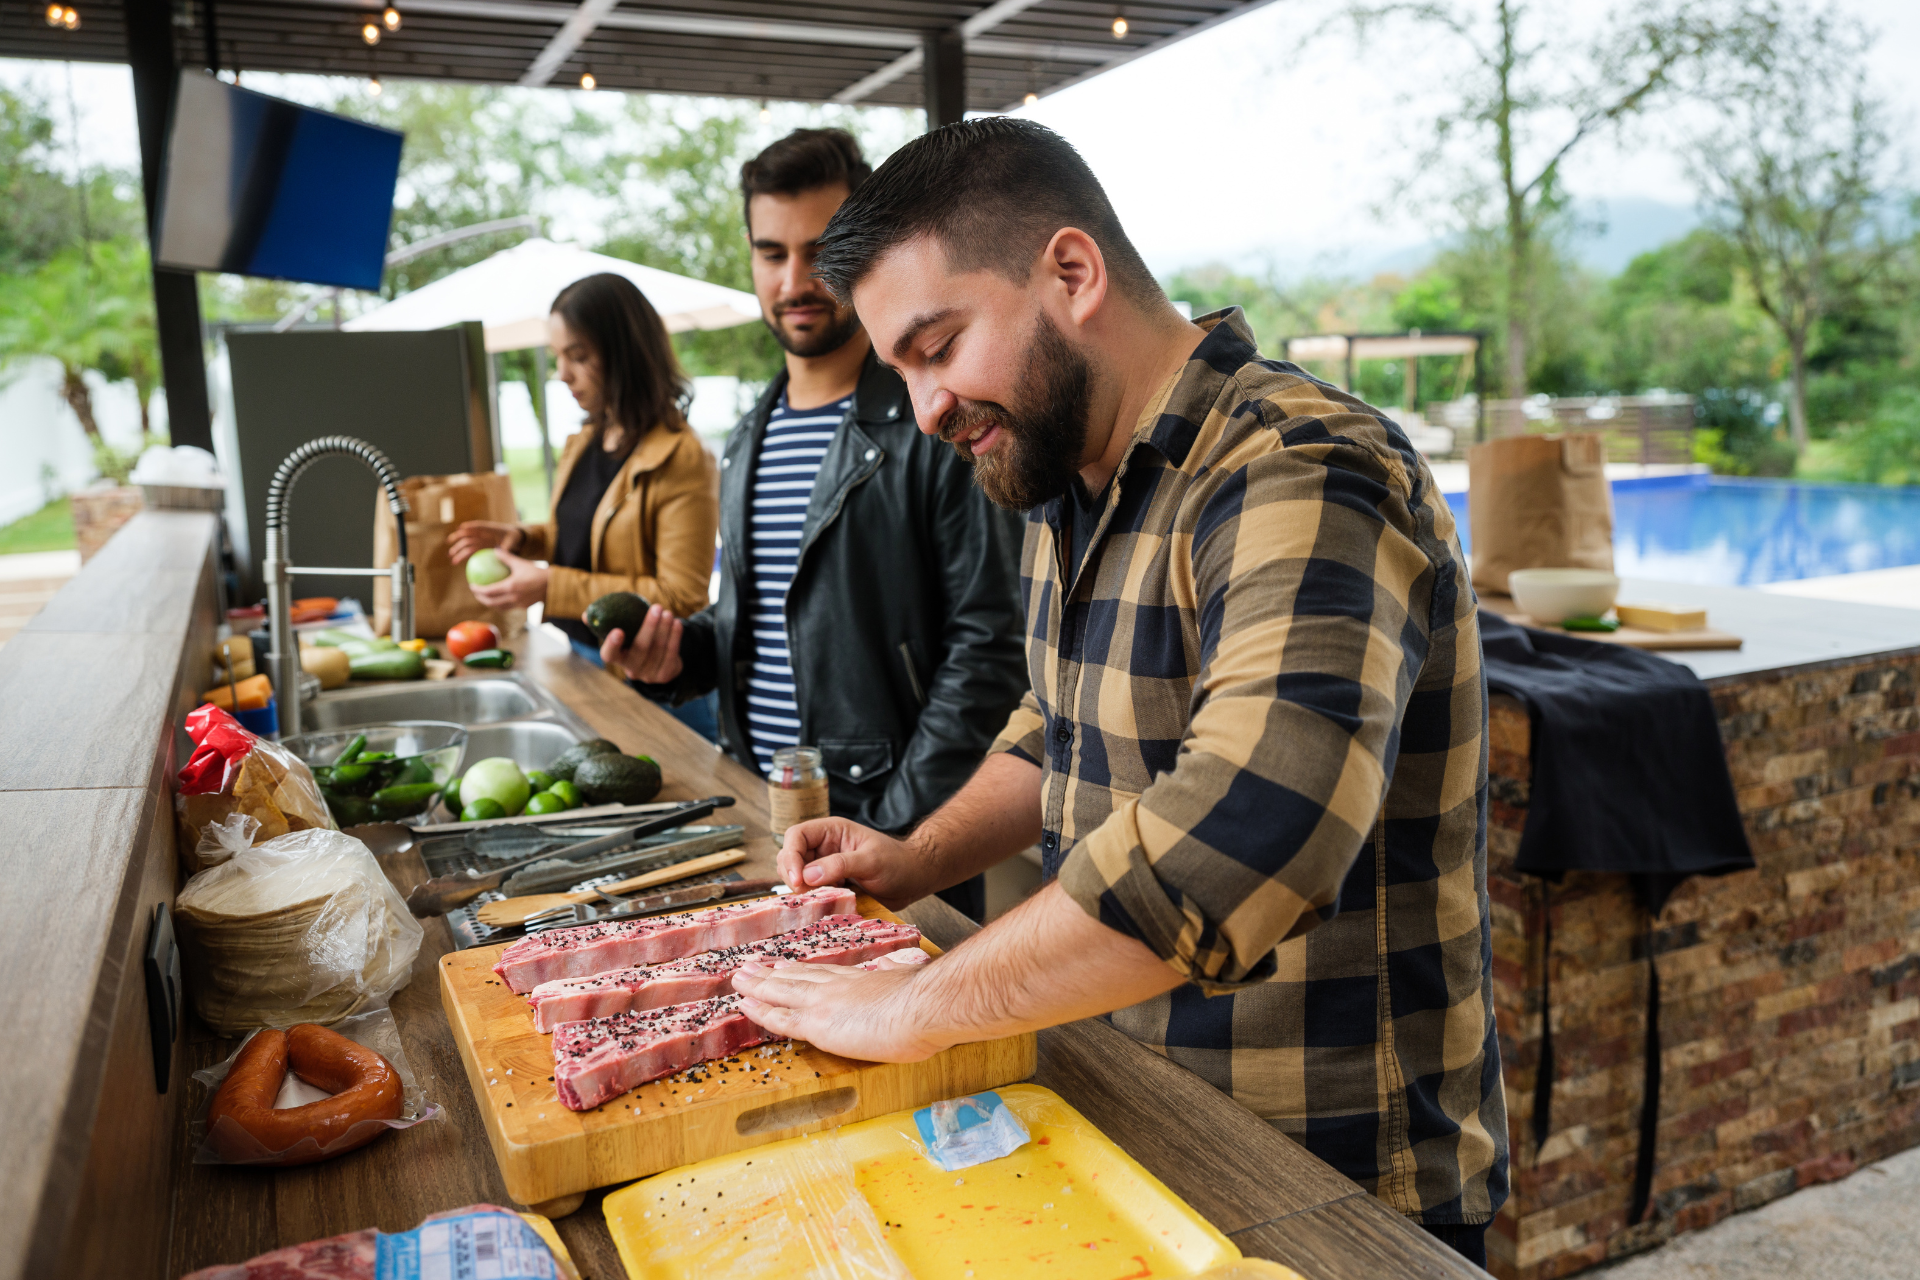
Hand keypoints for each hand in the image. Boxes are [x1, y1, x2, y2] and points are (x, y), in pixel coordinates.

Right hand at [449, 520, 519, 565]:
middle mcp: (482, 534)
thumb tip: (505, 551)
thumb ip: (508, 546)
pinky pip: (470, 551)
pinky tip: (456, 561)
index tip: (461, 528)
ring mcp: (479, 540)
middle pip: (468, 536)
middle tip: (452, 547)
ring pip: (466, 545)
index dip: (470, 526)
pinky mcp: (479, 547)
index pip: (478, 526)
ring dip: (458, 550)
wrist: (515, 539)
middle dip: (458, 539)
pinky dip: (462, 555)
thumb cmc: (514, 538)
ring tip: (451, 558)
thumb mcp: (514, 541)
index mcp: (490, 529)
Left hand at [469, 547, 546, 607]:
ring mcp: (518, 604)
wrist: (552, 585)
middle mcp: (512, 598)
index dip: (477, 590)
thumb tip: (495, 550)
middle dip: (481, 598)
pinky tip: (500, 598)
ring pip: (499, 607)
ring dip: (490, 603)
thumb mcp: (520, 563)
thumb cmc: (537, 572)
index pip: (488, 591)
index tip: (471, 585)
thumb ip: (506, 557)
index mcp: (510, 587)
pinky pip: (508, 607)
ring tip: (485, 597)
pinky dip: (500, 604)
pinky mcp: (523, 607)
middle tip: (475, 592)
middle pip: (491, 602)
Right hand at [598, 604, 683, 683]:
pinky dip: (675, 637)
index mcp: (617, 658)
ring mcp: (649, 674)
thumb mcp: (622, 634)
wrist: (658, 662)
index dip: (612, 644)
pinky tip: (677, 623)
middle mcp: (631, 669)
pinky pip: (671, 654)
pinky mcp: (665, 675)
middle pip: (641, 648)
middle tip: (657, 607)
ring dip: (665, 629)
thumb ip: (606, 624)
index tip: (618, 630)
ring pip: (659, 649)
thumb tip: (586, 615)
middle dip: (650, 626)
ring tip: (667, 612)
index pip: (610, 655)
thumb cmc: (635, 642)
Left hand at [732, 955, 945, 1061]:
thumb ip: (898, 972)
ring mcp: (824, 1004)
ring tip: (739, 978)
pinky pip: (782, 1018)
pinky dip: (761, 1010)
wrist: (924, 1007)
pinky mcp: (818, 1024)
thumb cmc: (926, 999)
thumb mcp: (910, 976)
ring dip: (758, 985)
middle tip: (751, 967)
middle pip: (797, 978)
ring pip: (782, 992)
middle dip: (772, 973)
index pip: (823, 974)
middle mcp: (838, 987)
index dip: (801, 970)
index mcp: (860, 980)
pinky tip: (745, 1005)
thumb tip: (896, 964)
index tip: (784, 964)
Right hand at [777, 818, 936, 910]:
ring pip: (797, 877)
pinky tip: (822, 907)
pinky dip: (810, 900)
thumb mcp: (871, 860)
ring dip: (801, 890)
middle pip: (790, 856)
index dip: (791, 856)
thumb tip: (807, 875)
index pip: (797, 836)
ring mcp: (825, 867)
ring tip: (817, 900)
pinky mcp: (830, 886)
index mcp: (832, 831)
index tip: (798, 880)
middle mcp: (824, 847)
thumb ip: (840, 864)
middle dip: (792, 875)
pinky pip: (810, 892)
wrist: (914, 879)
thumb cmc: (897, 862)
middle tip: (805, 895)